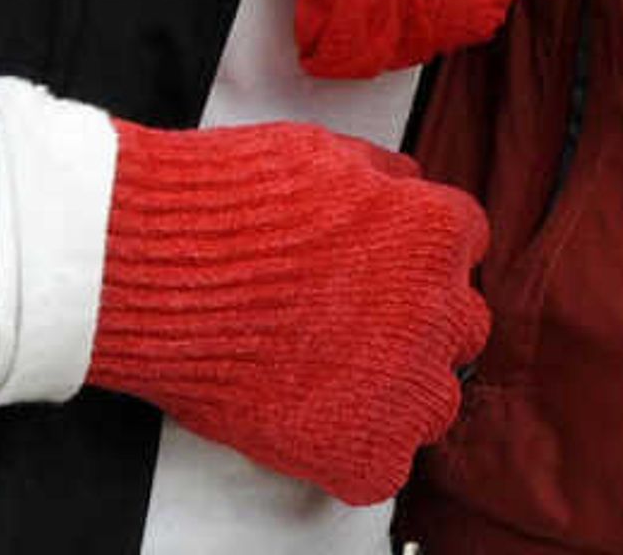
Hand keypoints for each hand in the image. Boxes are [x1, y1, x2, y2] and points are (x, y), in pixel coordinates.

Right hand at [84, 117, 490, 504]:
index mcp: (435, 234)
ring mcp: (401, 383)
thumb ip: (383, 178)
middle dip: (418, 325)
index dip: (415, 260)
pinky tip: (315, 429)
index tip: (379, 271)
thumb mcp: (326, 154)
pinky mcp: (355, 447)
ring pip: (435, 401)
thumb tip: (403, 190)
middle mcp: (436, 309)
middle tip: (359, 328)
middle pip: (459, 327)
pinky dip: (354, 456)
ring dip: (398, 393)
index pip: (461, 250)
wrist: (160, 269)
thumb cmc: (230, 206)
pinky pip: (385, 467)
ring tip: (336, 383)